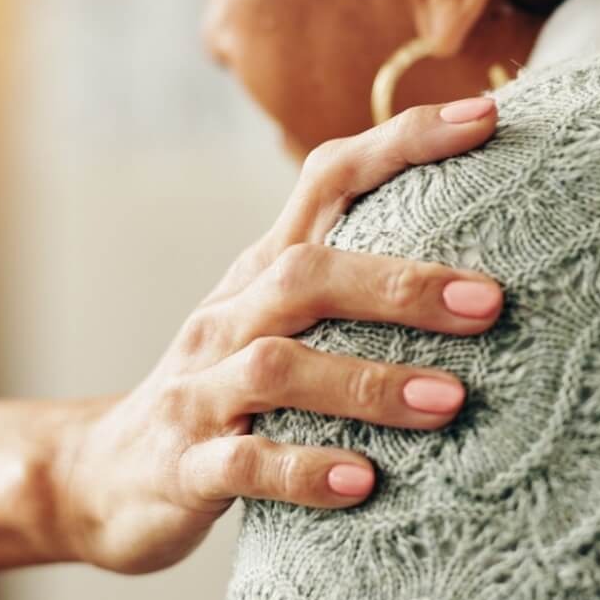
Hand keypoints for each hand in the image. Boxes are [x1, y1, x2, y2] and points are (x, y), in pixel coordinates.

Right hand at [54, 99, 505, 574]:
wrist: (109, 478)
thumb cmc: (225, 396)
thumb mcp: (277, 327)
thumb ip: (351, 289)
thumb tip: (485, 259)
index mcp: (260, 273)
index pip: (326, 179)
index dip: (400, 143)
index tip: (486, 116)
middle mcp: (227, 317)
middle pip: (303, 273)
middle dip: (397, 284)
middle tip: (491, 302)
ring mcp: (199, 390)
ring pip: (275, 367)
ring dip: (365, 383)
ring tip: (448, 402)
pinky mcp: (184, 466)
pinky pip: (244, 463)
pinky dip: (304, 470)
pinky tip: (365, 483)